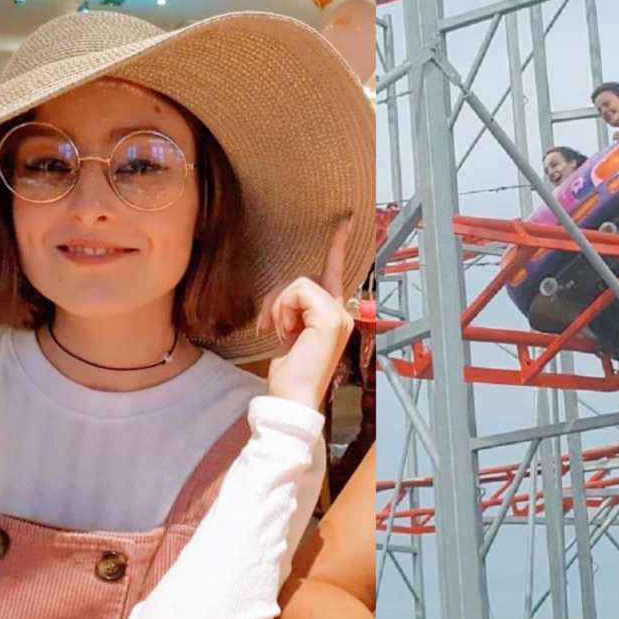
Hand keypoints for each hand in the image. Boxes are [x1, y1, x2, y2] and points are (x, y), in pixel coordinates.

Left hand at [256, 218, 354, 409]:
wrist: (293, 397)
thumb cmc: (289, 373)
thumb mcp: (289, 335)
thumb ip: (294, 311)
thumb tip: (285, 297)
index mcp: (333, 315)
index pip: (335, 273)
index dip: (339, 246)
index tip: (345, 220)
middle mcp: (342, 312)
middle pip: (305, 278)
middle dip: (280, 298)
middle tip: (272, 326)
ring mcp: (339, 314)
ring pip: (300, 284)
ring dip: (281, 306)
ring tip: (283, 333)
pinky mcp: (331, 317)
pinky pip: (299, 291)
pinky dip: (285, 309)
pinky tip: (287, 332)